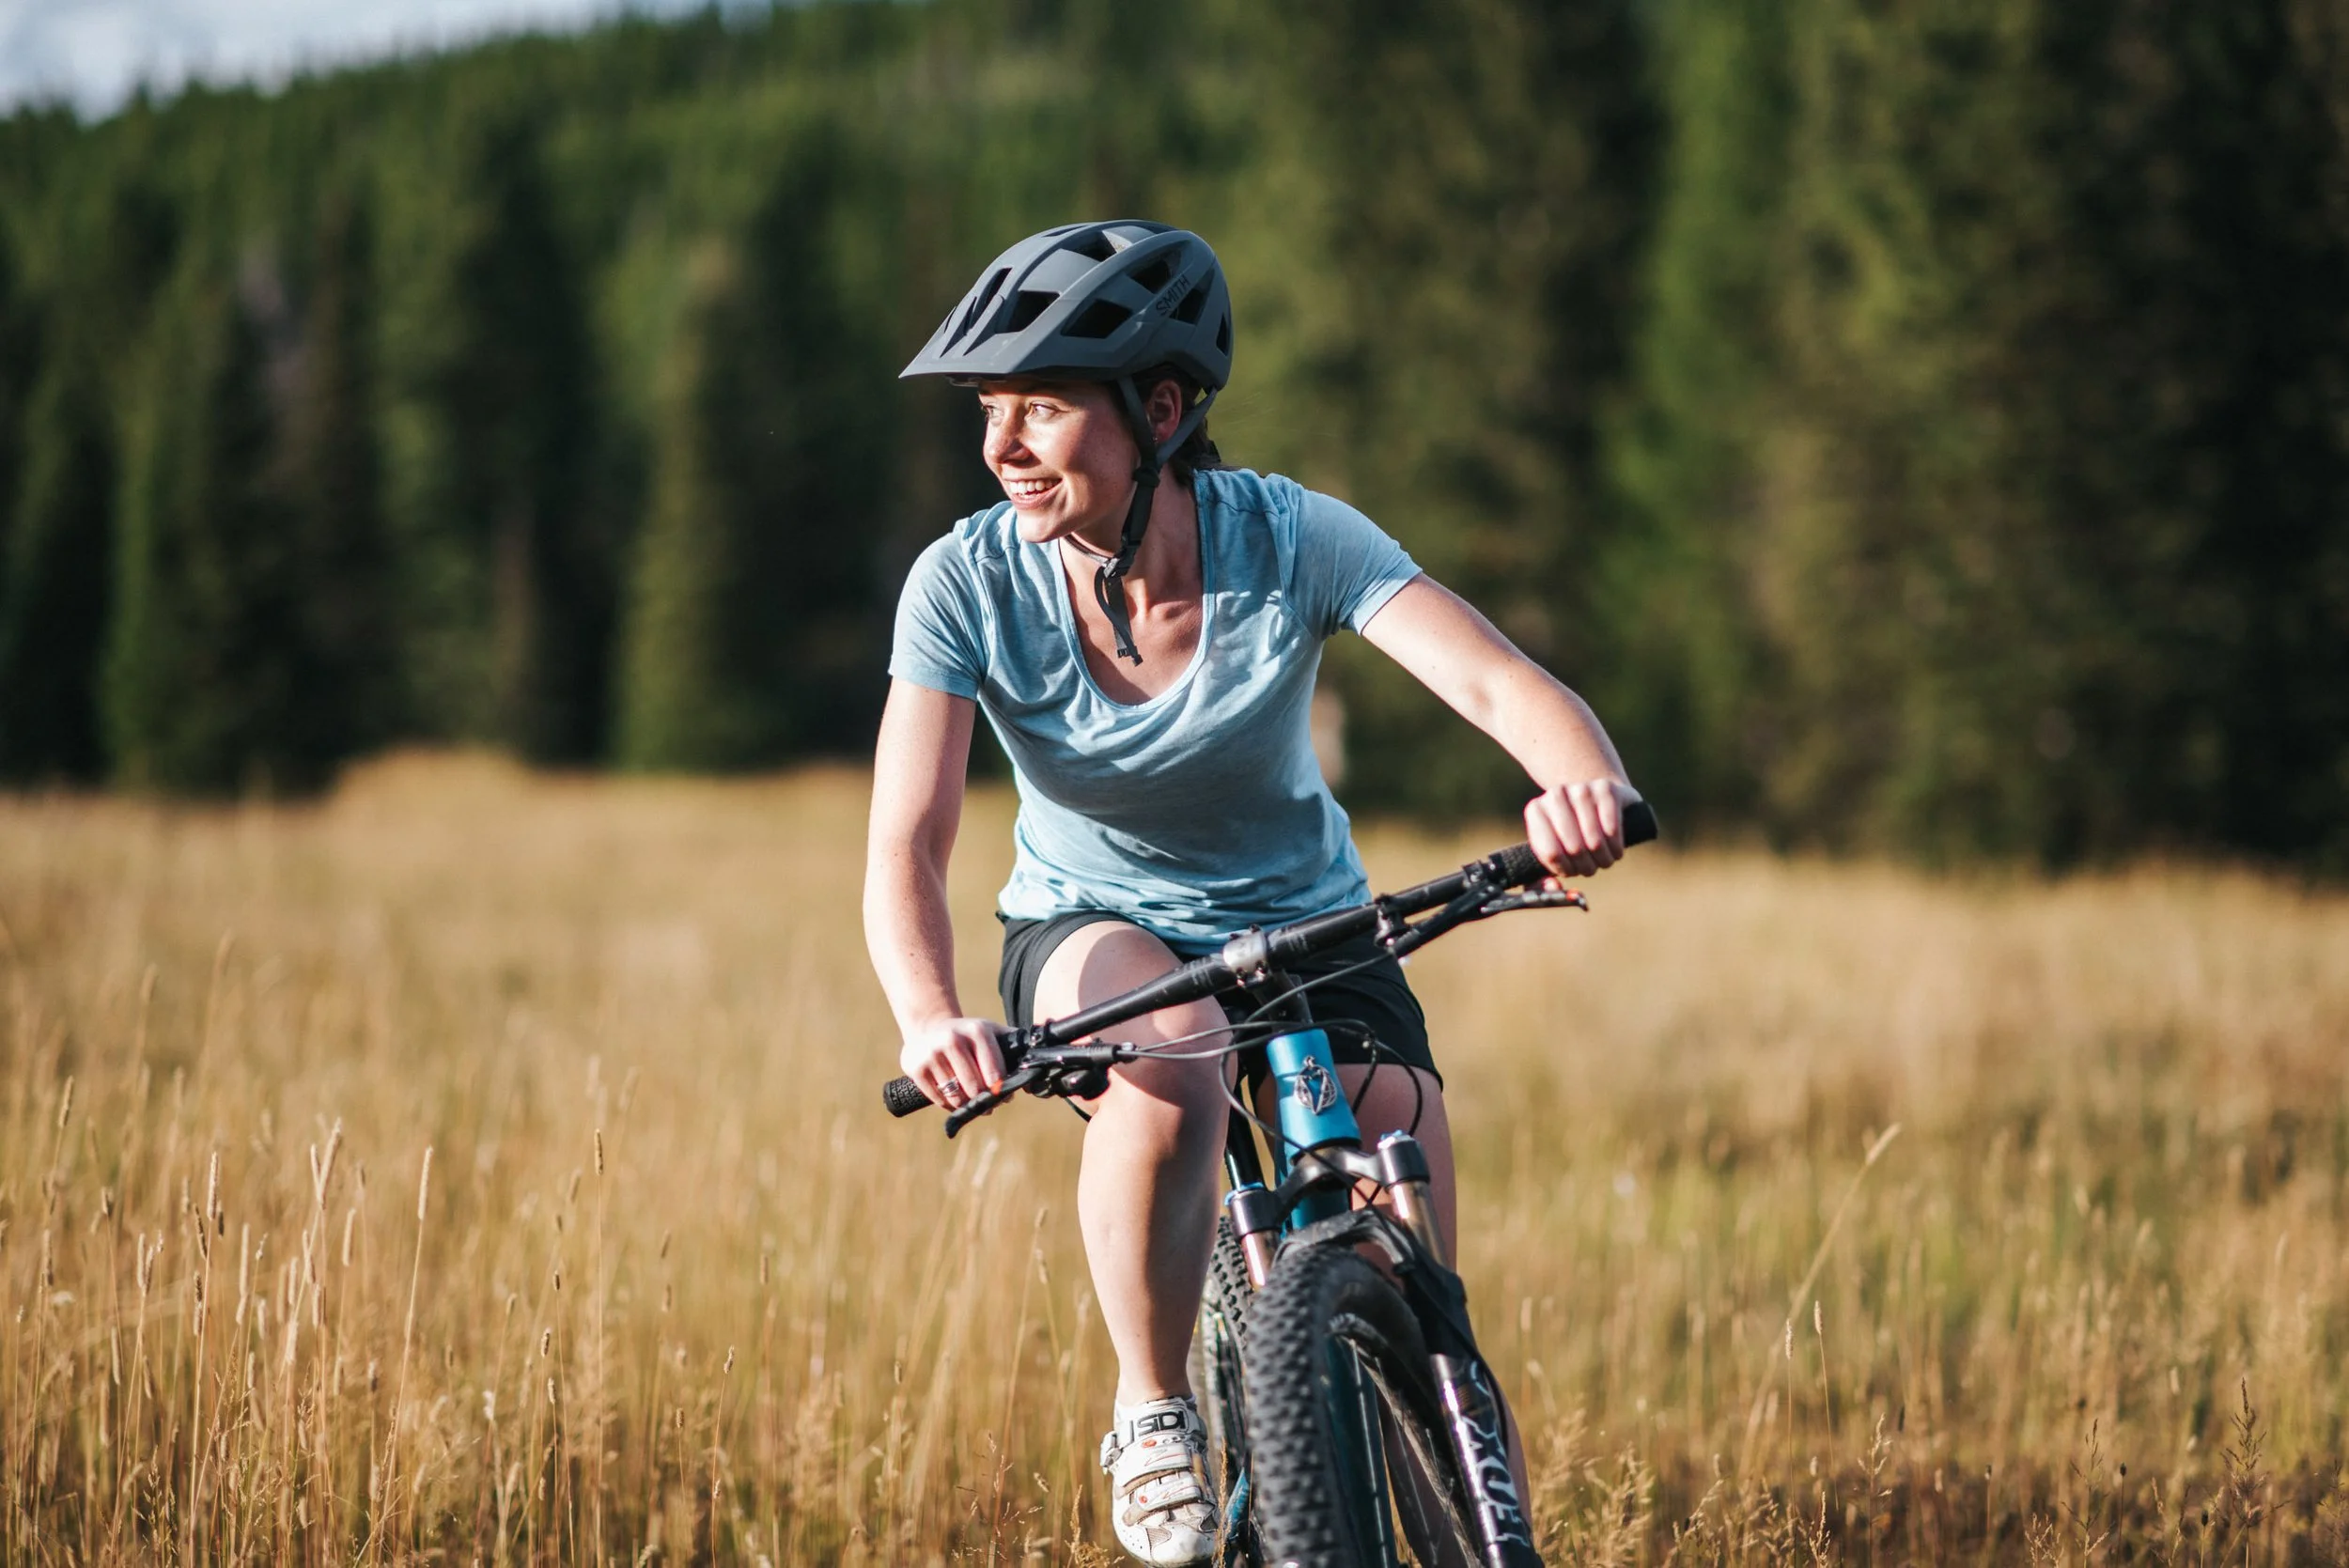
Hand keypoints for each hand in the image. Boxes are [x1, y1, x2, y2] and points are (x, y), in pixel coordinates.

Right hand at [900, 1016, 1008, 1109]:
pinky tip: (954, 1099)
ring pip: (957, 1096)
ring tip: (971, 1103)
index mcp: (976, 1030)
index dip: (1001, 1091)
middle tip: (988, 1104)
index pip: (995, 1073)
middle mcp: (953, 1039)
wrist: (928, 1026)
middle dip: (985, 1101)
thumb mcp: (990, 1032)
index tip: (1004, 1097)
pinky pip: (938, 1098)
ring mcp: (932, 1053)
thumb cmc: (968, 1035)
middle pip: (975, 1088)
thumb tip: (1038, 1067)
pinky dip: (948, 1105)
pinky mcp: (915, 1067)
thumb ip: (1014, 1045)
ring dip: (967, 1105)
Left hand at [1524, 778, 1638, 879]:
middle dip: (1586, 867)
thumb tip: (1554, 889)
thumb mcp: (1551, 855)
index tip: (1571, 871)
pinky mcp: (1606, 788)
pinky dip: (1616, 847)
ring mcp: (1581, 789)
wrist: (1594, 802)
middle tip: (1590, 868)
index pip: (1551, 853)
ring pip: (1595, 841)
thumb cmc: (1569, 836)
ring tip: (1603, 859)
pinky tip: (1615, 849)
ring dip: (1603, 860)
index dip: (1565, 870)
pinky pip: (1613, 829)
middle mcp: (1555, 795)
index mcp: (1536, 810)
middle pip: (1574, 848)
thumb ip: (1540, 883)